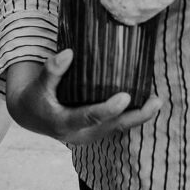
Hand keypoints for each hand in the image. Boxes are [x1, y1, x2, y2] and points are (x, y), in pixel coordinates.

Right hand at [6, 50, 164, 143]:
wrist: (31, 115)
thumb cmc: (35, 96)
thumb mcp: (37, 84)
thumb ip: (51, 70)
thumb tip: (68, 53)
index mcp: (63, 123)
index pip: (90, 118)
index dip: (108, 109)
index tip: (125, 97)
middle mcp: (80, 134)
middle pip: (113, 127)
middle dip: (137, 116)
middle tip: (156, 101)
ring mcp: (90, 136)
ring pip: (119, 128)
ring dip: (139, 116)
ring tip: (157, 100)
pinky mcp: (96, 132)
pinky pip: (118, 125)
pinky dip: (133, 115)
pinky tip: (147, 101)